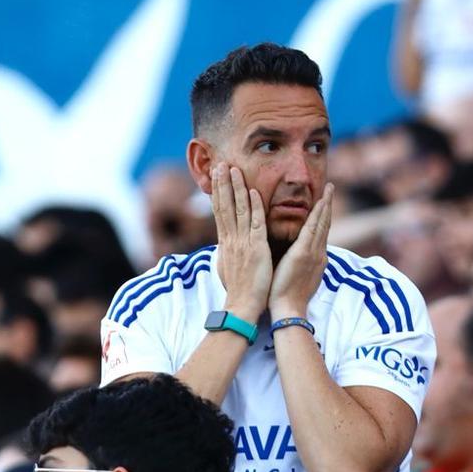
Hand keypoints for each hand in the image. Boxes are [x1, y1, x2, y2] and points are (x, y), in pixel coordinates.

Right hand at [208, 163, 272, 321]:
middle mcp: (231, 239)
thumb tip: (224, 244)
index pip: (220, 211)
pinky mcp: (256, 248)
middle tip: (220, 164)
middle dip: (222, 184)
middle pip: (224, 206)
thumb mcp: (229, 266)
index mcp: (226, 242)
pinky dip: (254, 207)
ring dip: (235, 188)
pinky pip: (255, 224)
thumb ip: (228, 251)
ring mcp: (242, 243)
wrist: (241, 306)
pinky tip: (253, 191)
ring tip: (233, 169)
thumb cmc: (238, 290)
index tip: (216, 176)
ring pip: (238, 210)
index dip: (218, 192)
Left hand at [269, 185, 333, 318]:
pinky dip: (317, 214)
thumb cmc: (286, 296)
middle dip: (328, 205)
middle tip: (330, 187)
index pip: (320, 232)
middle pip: (325, 224)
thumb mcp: (295, 275)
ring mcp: (313, 253)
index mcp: (315, 258)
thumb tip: (292, 254)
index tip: (324, 202)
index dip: (323, 216)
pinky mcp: (304, 254)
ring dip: (325, 204)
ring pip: (322, 223)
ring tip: (328, 188)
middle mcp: (318, 253)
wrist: (288, 309)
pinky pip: (313, 229)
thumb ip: (297, 262)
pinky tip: (320, 202)